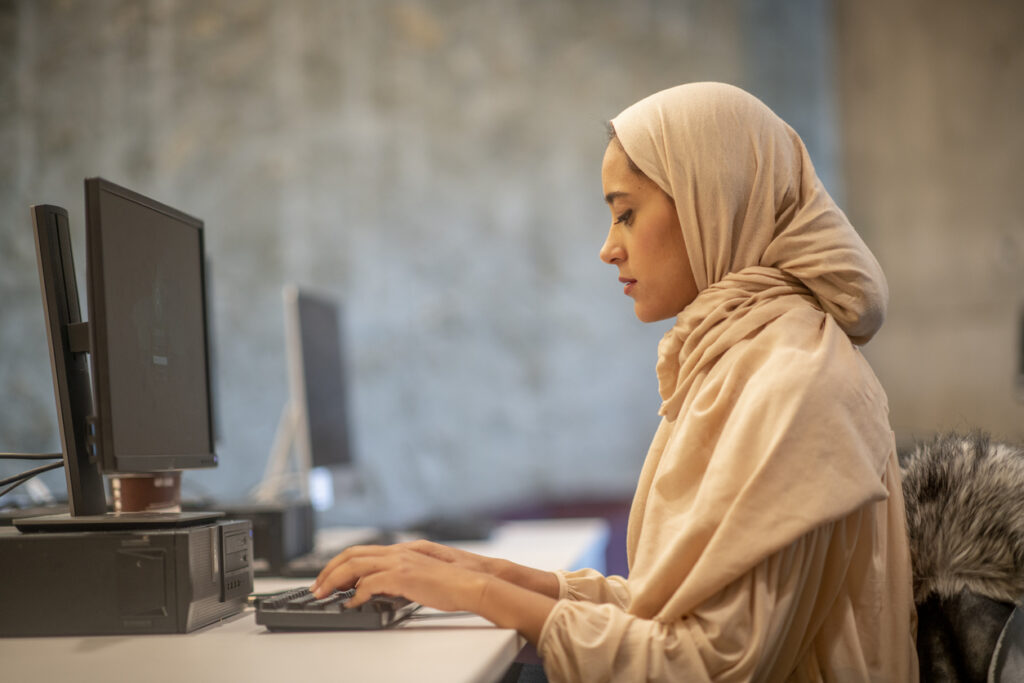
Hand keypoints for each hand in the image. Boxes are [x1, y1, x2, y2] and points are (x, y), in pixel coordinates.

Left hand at [310, 543, 491, 612]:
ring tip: (323, 594)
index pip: (361, 551)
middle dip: (329, 571)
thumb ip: (402, 576)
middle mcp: (398, 552)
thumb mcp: (422, 574)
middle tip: (317, 587)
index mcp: (402, 550)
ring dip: (334, 580)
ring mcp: (400, 562)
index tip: (328, 578)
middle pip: (351, 554)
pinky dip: (356, 594)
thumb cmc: (454, 582)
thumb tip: (382, 588)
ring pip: (355, 565)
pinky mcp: (403, 576)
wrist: (474, 582)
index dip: (340, 563)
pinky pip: (369, 583)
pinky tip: (351, 603)